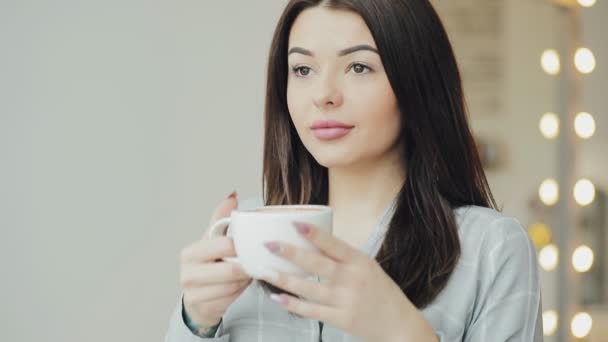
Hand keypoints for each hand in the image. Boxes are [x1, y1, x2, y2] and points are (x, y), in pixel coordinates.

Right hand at [179, 192, 251, 328]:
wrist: (197, 296)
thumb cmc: (208, 264)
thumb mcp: (212, 240)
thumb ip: (221, 219)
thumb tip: (232, 195)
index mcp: (190, 252)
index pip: (222, 246)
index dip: (240, 247)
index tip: (251, 244)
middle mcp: (188, 273)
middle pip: (230, 270)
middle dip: (246, 266)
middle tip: (255, 261)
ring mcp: (194, 293)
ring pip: (233, 285)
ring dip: (245, 279)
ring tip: (249, 271)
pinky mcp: (203, 307)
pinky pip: (232, 298)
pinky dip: (241, 290)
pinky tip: (241, 284)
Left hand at [260, 222, 435, 341]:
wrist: (400, 326)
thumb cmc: (383, 294)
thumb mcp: (369, 267)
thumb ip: (344, 257)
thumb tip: (315, 241)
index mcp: (360, 262)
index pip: (333, 244)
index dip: (313, 233)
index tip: (293, 223)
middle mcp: (352, 279)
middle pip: (316, 264)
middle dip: (290, 253)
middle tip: (269, 244)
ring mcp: (345, 300)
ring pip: (308, 288)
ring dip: (283, 279)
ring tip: (263, 271)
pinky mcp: (341, 319)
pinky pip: (311, 311)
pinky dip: (293, 304)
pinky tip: (277, 298)